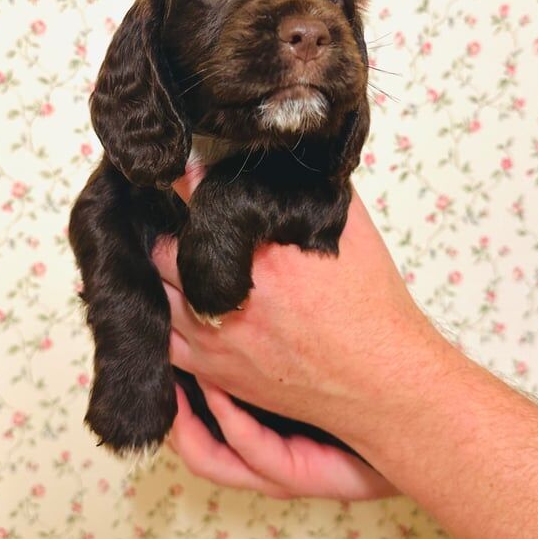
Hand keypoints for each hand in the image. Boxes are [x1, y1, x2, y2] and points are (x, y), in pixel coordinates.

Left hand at [155, 165, 410, 498]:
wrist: (380, 379)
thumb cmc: (370, 304)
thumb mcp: (349, 229)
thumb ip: (309, 189)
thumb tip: (281, 159)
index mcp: (262, 255)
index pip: (197, 200)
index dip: (184, 180)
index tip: (179, 169)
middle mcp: (228, 296)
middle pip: (165, 248)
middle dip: (173, 229)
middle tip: (185, 222)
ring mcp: (213, 337)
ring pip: (157, 291)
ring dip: (163, 272)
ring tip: (178, 259)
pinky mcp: (212, 370)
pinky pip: (163, 339)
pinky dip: (162, 313)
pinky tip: (173, 300)